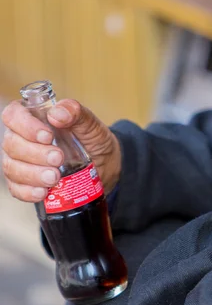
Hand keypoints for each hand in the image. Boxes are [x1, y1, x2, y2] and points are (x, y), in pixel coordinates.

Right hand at [1, 99, 120, 201]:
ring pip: (12, 168)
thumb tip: (57, 113)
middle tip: (58, 158)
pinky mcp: (25, 184)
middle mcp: (21, 139)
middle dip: (35, 153)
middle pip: (12, 144)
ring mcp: (21, 162)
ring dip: (32, 174)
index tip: (47, 136)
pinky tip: (43, 192)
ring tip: (55, 177)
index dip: (25, 125)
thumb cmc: (93, 140)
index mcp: (33, 118)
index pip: (13, 115)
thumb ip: (76, 113)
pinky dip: (29, 192)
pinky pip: (17, 189)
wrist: (105, 166)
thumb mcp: (90, 124)